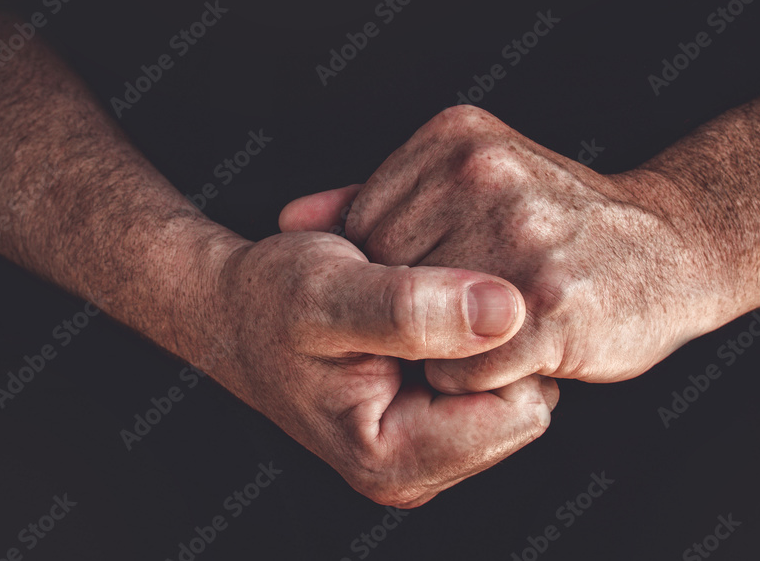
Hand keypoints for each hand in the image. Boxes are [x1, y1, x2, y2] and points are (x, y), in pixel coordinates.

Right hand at [198, 228, 557, 506]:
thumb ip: (412, 309)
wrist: (235, 308)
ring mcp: (427, 447)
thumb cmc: (270, 300)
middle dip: (495, 340)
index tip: (454, 294)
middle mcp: (419, 467)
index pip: (520, 410)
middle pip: (525, 401)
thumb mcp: (330, 293)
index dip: (500, 344)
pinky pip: (491, 375)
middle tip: (438, 291)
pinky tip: (428, 307)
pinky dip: (471, 333)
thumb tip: (507, 310)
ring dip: (482, 333)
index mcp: (396, 458)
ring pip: (513, 384)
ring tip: (425, 300)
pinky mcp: (431, 420)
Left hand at [281, 106, 734, 391]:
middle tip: (477, 306)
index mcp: (456, 139)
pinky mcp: (548, 304)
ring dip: (451, 345)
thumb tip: (291, 218)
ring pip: (417, 326)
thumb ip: (379, 199)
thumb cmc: (564, 225)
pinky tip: (525, 351)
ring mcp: (516, 236)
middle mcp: (482, 175)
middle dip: (419, 309)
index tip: (445, 281)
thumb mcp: (471, 185)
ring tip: (503, 323)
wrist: (677, 246)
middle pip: (385, 275)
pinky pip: (461, 367)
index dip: (394, 274)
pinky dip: (480, 377)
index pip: (363, 226)